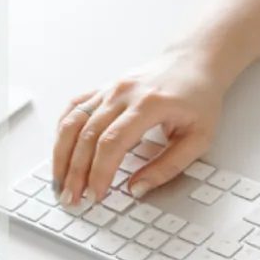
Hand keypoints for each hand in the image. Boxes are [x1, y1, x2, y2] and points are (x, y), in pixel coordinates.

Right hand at [52, 49, 224, 204]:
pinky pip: (74, 109)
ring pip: (73, 122)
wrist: (194, 62)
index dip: (100, 172)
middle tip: (73, 198)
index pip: (112, 142)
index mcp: (149, 104)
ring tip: (60, 183)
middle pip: (87, 135)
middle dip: (77, 172)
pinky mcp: (103, 88)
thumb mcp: (199, 138)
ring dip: (62, 156)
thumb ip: (169, 166)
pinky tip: (60, 154)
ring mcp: (110, 89)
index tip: (96, 195)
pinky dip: (62, 133)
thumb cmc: (200, 98)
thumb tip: (138, 189)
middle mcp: (123, 93)